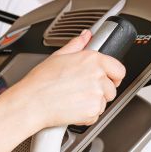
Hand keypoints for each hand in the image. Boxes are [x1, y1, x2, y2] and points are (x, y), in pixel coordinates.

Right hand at [11, 29, 125, 130]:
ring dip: (93, 103)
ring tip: (74, 99)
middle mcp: (98, 76)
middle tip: (81, 90)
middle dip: (100, 91)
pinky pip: (96, 115)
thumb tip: (85, 36)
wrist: (32, 102)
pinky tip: (72, 108)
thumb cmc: (41, 81)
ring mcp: (97, 94)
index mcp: (92, 60)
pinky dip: (86, 115)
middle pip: (111, 88)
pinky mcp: (93, 111)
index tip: (108, 79)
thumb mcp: (58, 56)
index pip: (118, 69)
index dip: (113, 75)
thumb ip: (76, 45)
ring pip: (104, 102)